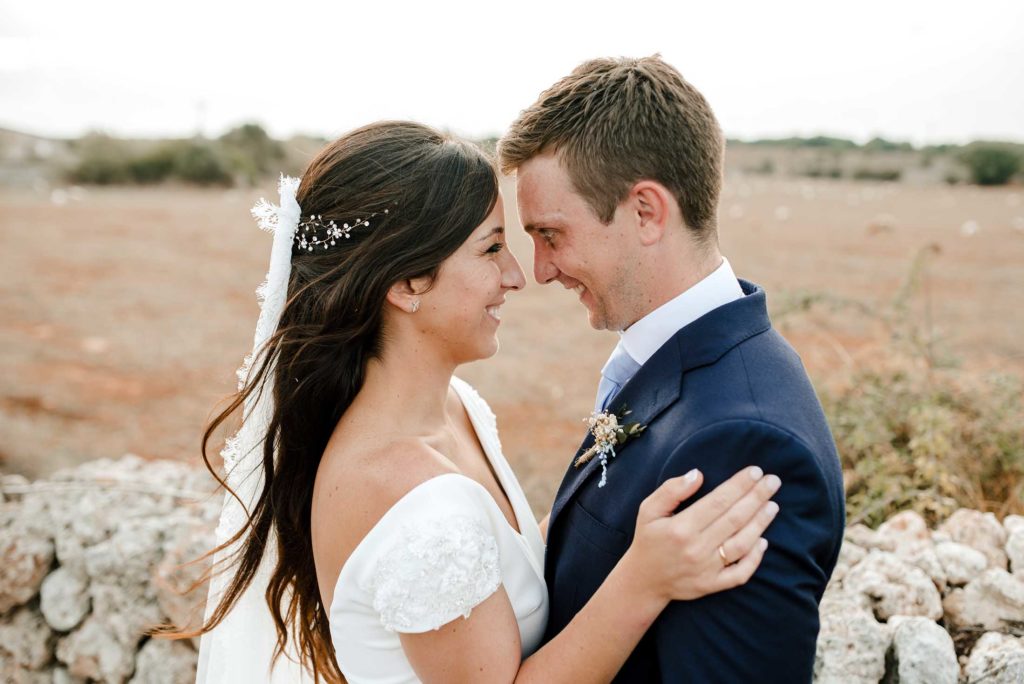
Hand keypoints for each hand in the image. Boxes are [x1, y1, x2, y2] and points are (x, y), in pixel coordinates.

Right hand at [622, 466, 780, 602]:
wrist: (644, 581)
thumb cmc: (648, 540)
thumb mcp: (648, 509)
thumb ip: (671, 490)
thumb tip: (698, 474)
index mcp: (681, 527)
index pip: (718, 501)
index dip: (739, 485)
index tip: (755, 471)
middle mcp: (696, 548)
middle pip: (735, 519)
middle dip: (757, 497)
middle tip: (773, 481)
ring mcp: (706, 569)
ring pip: (742, 544)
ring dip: (760, 523)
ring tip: (773, 505)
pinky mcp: (712, 585)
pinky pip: (740, 573)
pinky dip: (755, 558)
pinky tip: (764, 541)